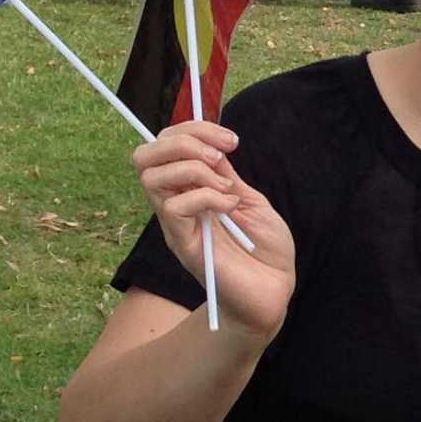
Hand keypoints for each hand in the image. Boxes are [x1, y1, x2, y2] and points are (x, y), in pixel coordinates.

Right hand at [132, 121, 294, 336]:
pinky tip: (230, 208)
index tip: (231, 140)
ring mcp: (176, 224)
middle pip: (145, 155)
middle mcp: (175, 204)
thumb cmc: (264, 249)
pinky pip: (173, 207)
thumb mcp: (248, 200)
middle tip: (222, 156)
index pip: (165, 145)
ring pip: (152, 176)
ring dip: (194, 169)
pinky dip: (206, 197)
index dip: (192, 130)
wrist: (275, 291)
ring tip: (227, 187)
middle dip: (183, 140)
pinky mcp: (183, 244)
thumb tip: (209, 147)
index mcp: (190, 189)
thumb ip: (224, 175)